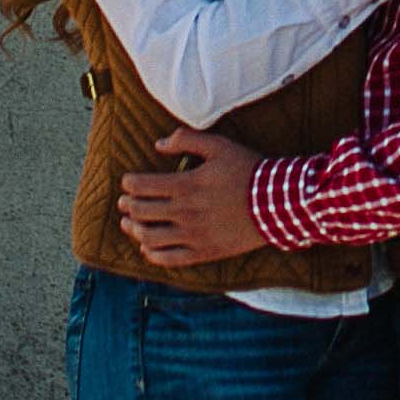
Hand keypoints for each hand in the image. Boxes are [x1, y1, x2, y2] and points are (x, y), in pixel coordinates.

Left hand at [119, 128, 264, 263]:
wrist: (276, 203)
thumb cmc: (247, 171)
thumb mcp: (219, 146)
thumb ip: (187, 140)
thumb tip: (158, 144)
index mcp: (186, 185)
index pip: (143, 186)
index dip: (129, 184)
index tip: (127, 182)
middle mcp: (184, 213)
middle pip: (142, 212)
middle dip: (127, 206)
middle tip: (124, 202)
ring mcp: (193, 236)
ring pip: (150, 238)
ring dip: (133, 230)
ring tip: (128, 224)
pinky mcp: (203, 253)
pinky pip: (169, 259)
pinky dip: (152, 255)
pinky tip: (147, 248)